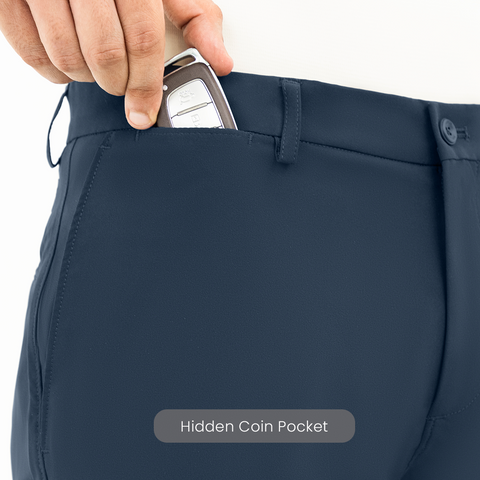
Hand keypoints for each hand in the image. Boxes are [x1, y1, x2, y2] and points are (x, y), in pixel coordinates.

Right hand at [0, 0, 233, 128]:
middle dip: (118, 84)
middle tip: (123, 84)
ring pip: (67, 57)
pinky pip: (30, 50)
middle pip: (105, 56)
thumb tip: (221, 60)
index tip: (145, 112)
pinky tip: (68, 65)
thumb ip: (194, 19)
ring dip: (87, 78)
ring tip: (98, 70)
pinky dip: (52, 72)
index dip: (146, 86)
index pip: (142, 42)